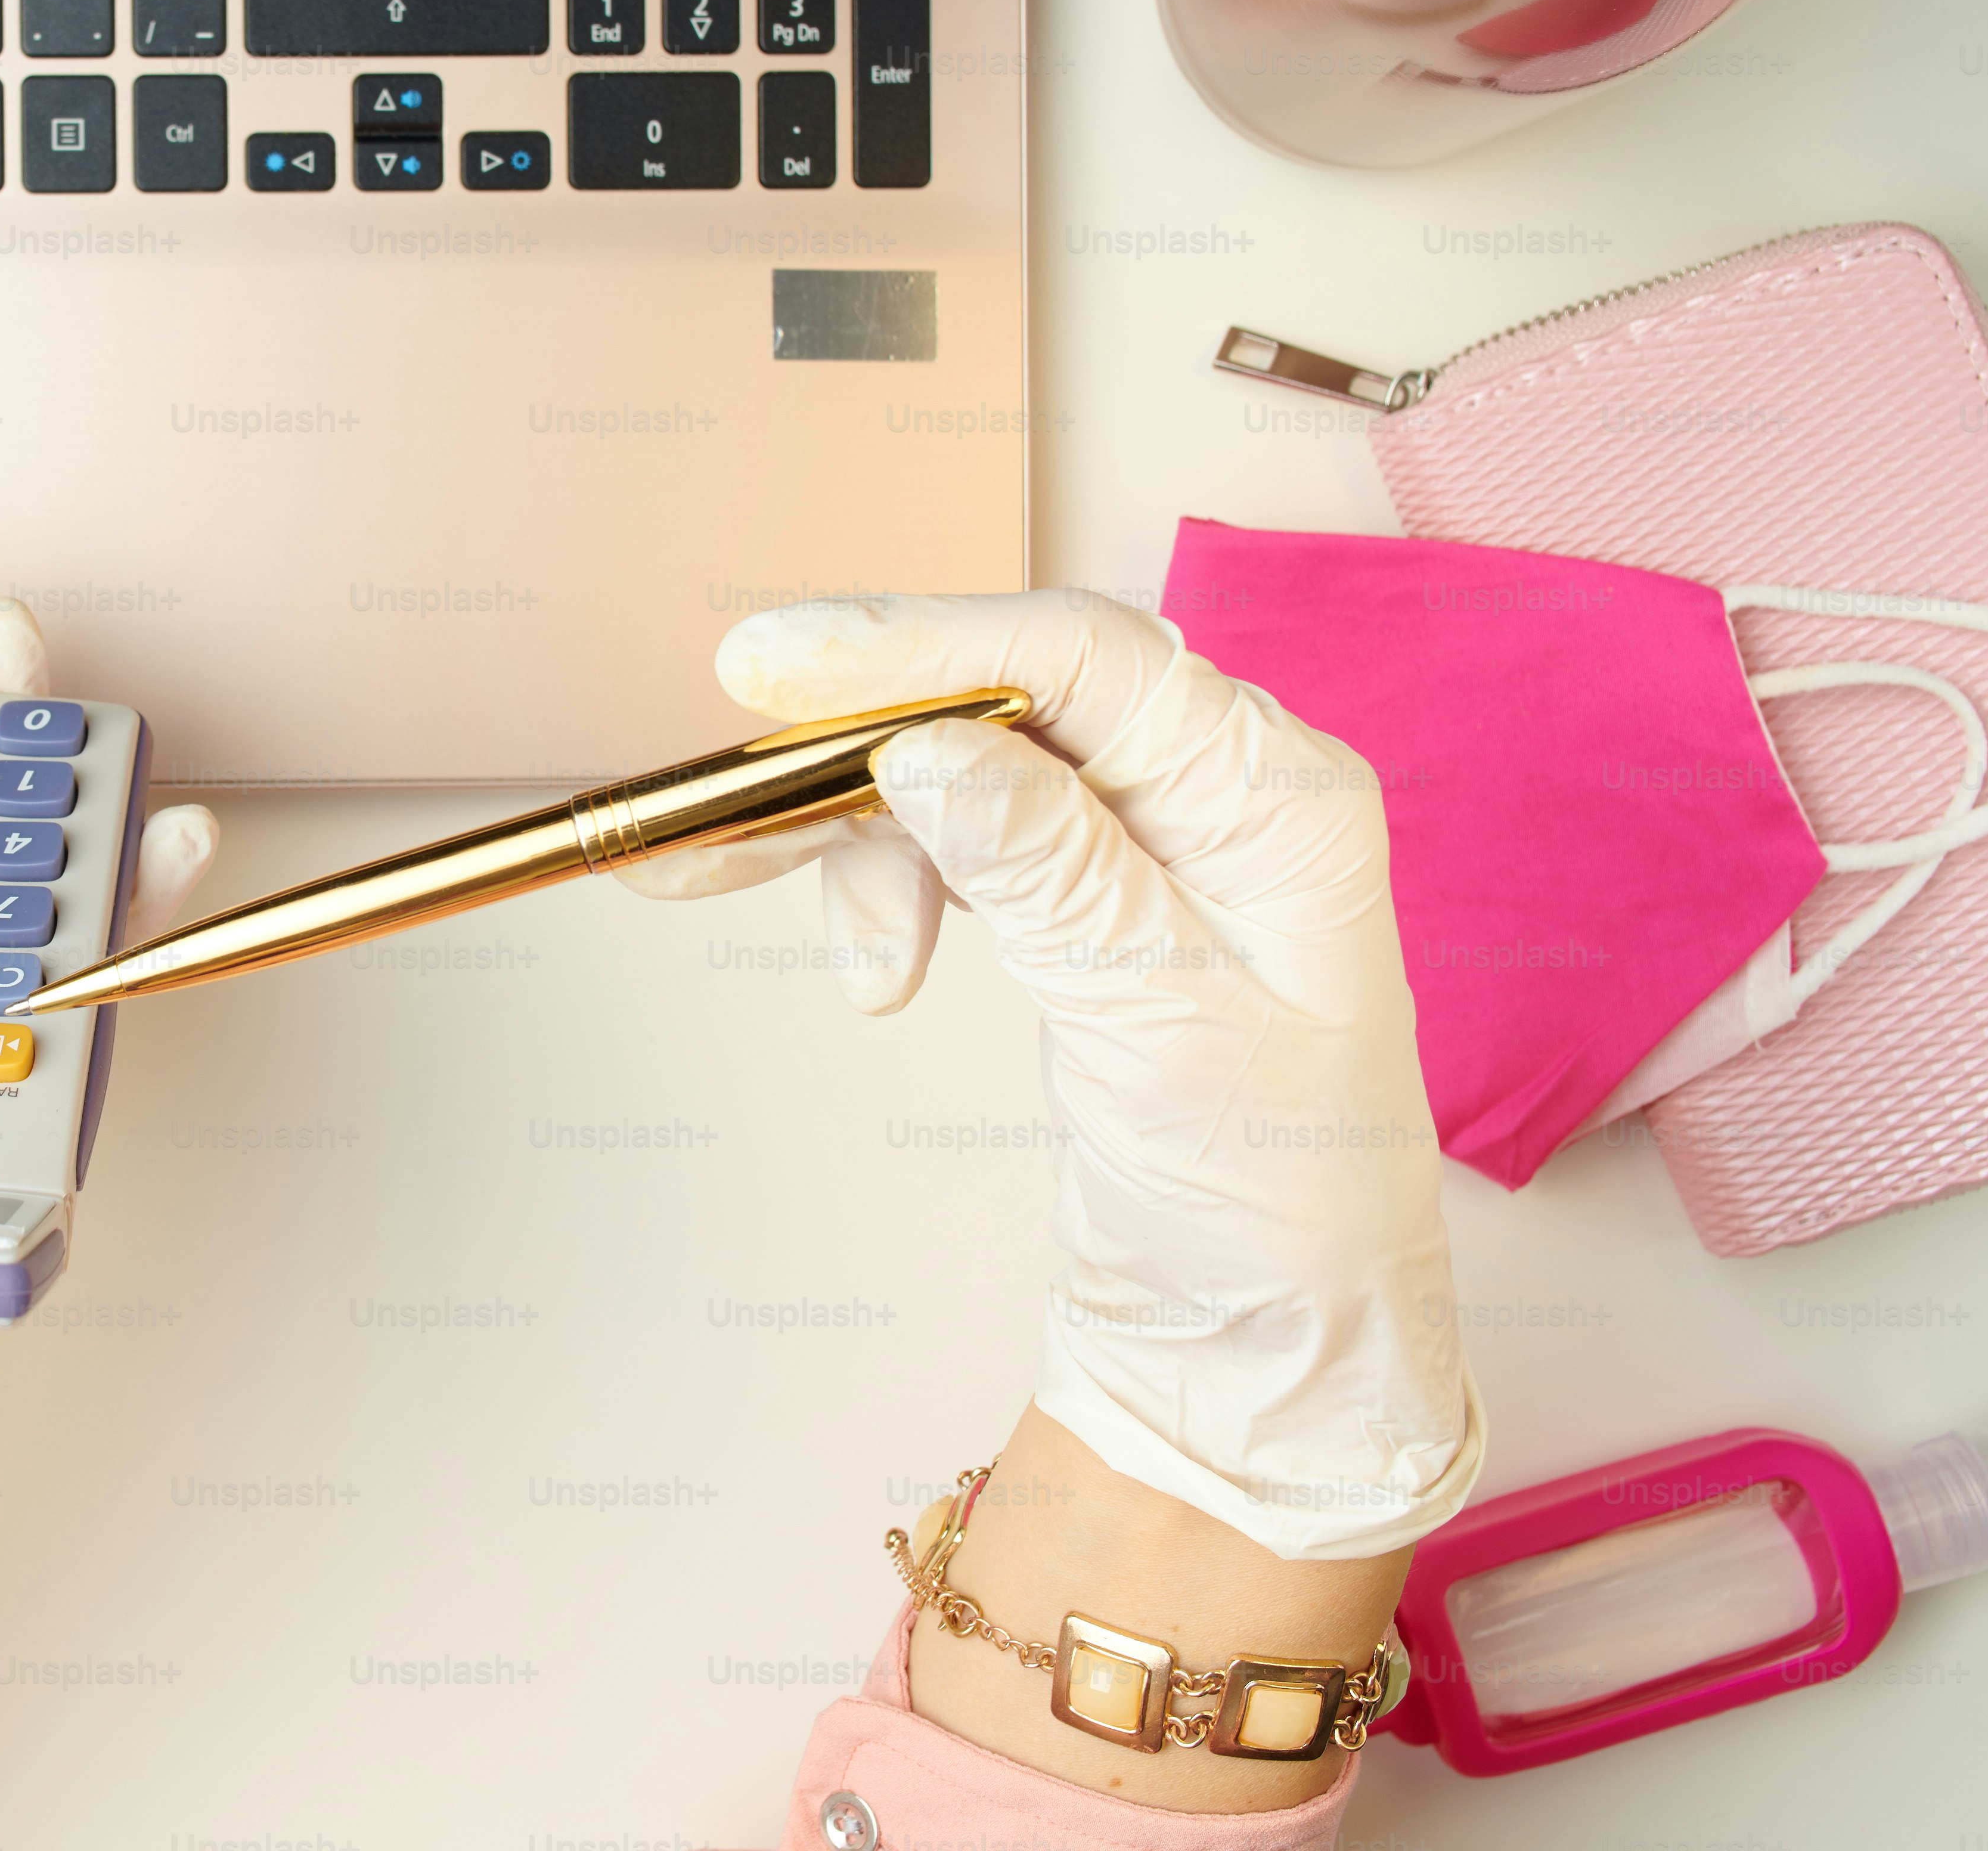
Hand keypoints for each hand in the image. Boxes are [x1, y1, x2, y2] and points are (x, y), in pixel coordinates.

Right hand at [628, 589, 1480, 1558]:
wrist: (1270, 1344)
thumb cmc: (1268, 1199)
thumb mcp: (1161, 1032)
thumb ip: (1050, 876)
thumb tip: (927, 746)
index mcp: (1274, 795)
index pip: (1084, 656)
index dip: (920, 642)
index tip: (775, 664)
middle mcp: (1215, 789)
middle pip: (1000, 697)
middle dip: (849, 736)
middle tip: (717, 783)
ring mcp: (1146, 838)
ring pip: (955, 765)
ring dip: (842, 827)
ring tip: (713, 880)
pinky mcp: (1082, 893)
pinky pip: (955, 836)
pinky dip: (879, 879)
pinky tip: (865, 967)